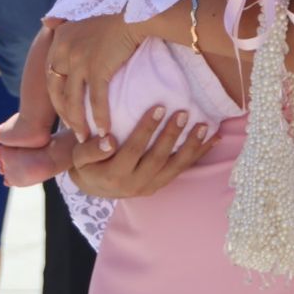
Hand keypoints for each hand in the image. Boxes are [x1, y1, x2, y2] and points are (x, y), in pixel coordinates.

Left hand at [47, 13, 142, 140]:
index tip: (65, 111)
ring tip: (85, 138)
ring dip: (78, 124)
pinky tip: (104, 131)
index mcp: (59, 40)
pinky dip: (100, 118)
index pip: (51, 76)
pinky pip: (96, 101)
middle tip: (74, 130)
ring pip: (74, 101)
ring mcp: (79, 60)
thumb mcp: (81, 18)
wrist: (135, 11)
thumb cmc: (113, 15)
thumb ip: (63, 25)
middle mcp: (64, 50)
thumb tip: (45, 20)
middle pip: (58, 92)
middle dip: (64, 115)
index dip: (57, 98)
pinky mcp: (97, 68)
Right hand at [68, 106, 218, 197]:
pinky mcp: (160, 184)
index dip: (146, 129)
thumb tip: (109, 140)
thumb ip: (91, 149)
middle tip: (184, 113)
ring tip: (204, 126)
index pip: (134, 150)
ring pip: (175, 167)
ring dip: (192, 147)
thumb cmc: (86, 164)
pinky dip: (198, 154)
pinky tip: (214, 139)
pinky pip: (182, 169)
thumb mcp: (79, 156)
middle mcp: (135, 185)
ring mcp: (150, 186)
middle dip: (172, 136)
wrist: (94, 186)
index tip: (158, 107)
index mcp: (114, 175)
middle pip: (158, 159)